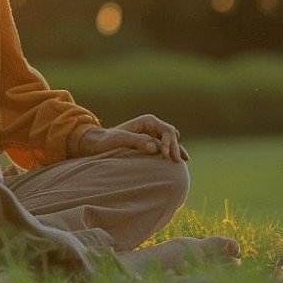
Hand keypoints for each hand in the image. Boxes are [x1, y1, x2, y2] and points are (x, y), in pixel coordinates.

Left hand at [73, 114, 187, 162]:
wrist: (98, 144)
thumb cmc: (107, 141)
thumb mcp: (119, 140)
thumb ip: (136, 141)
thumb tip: (154, 146)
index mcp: (147, 121)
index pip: (166, 130)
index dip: (170, 143)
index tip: (165, 156)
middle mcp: (152, 126)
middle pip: (172, 135)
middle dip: (176, 147)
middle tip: (177, 161)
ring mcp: (153, 134)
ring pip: (171, 141)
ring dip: (176, 150)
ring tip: (184, 160)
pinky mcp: (151, 143)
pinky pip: (165, 148)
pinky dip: (172, 153)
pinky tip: (178, 161)